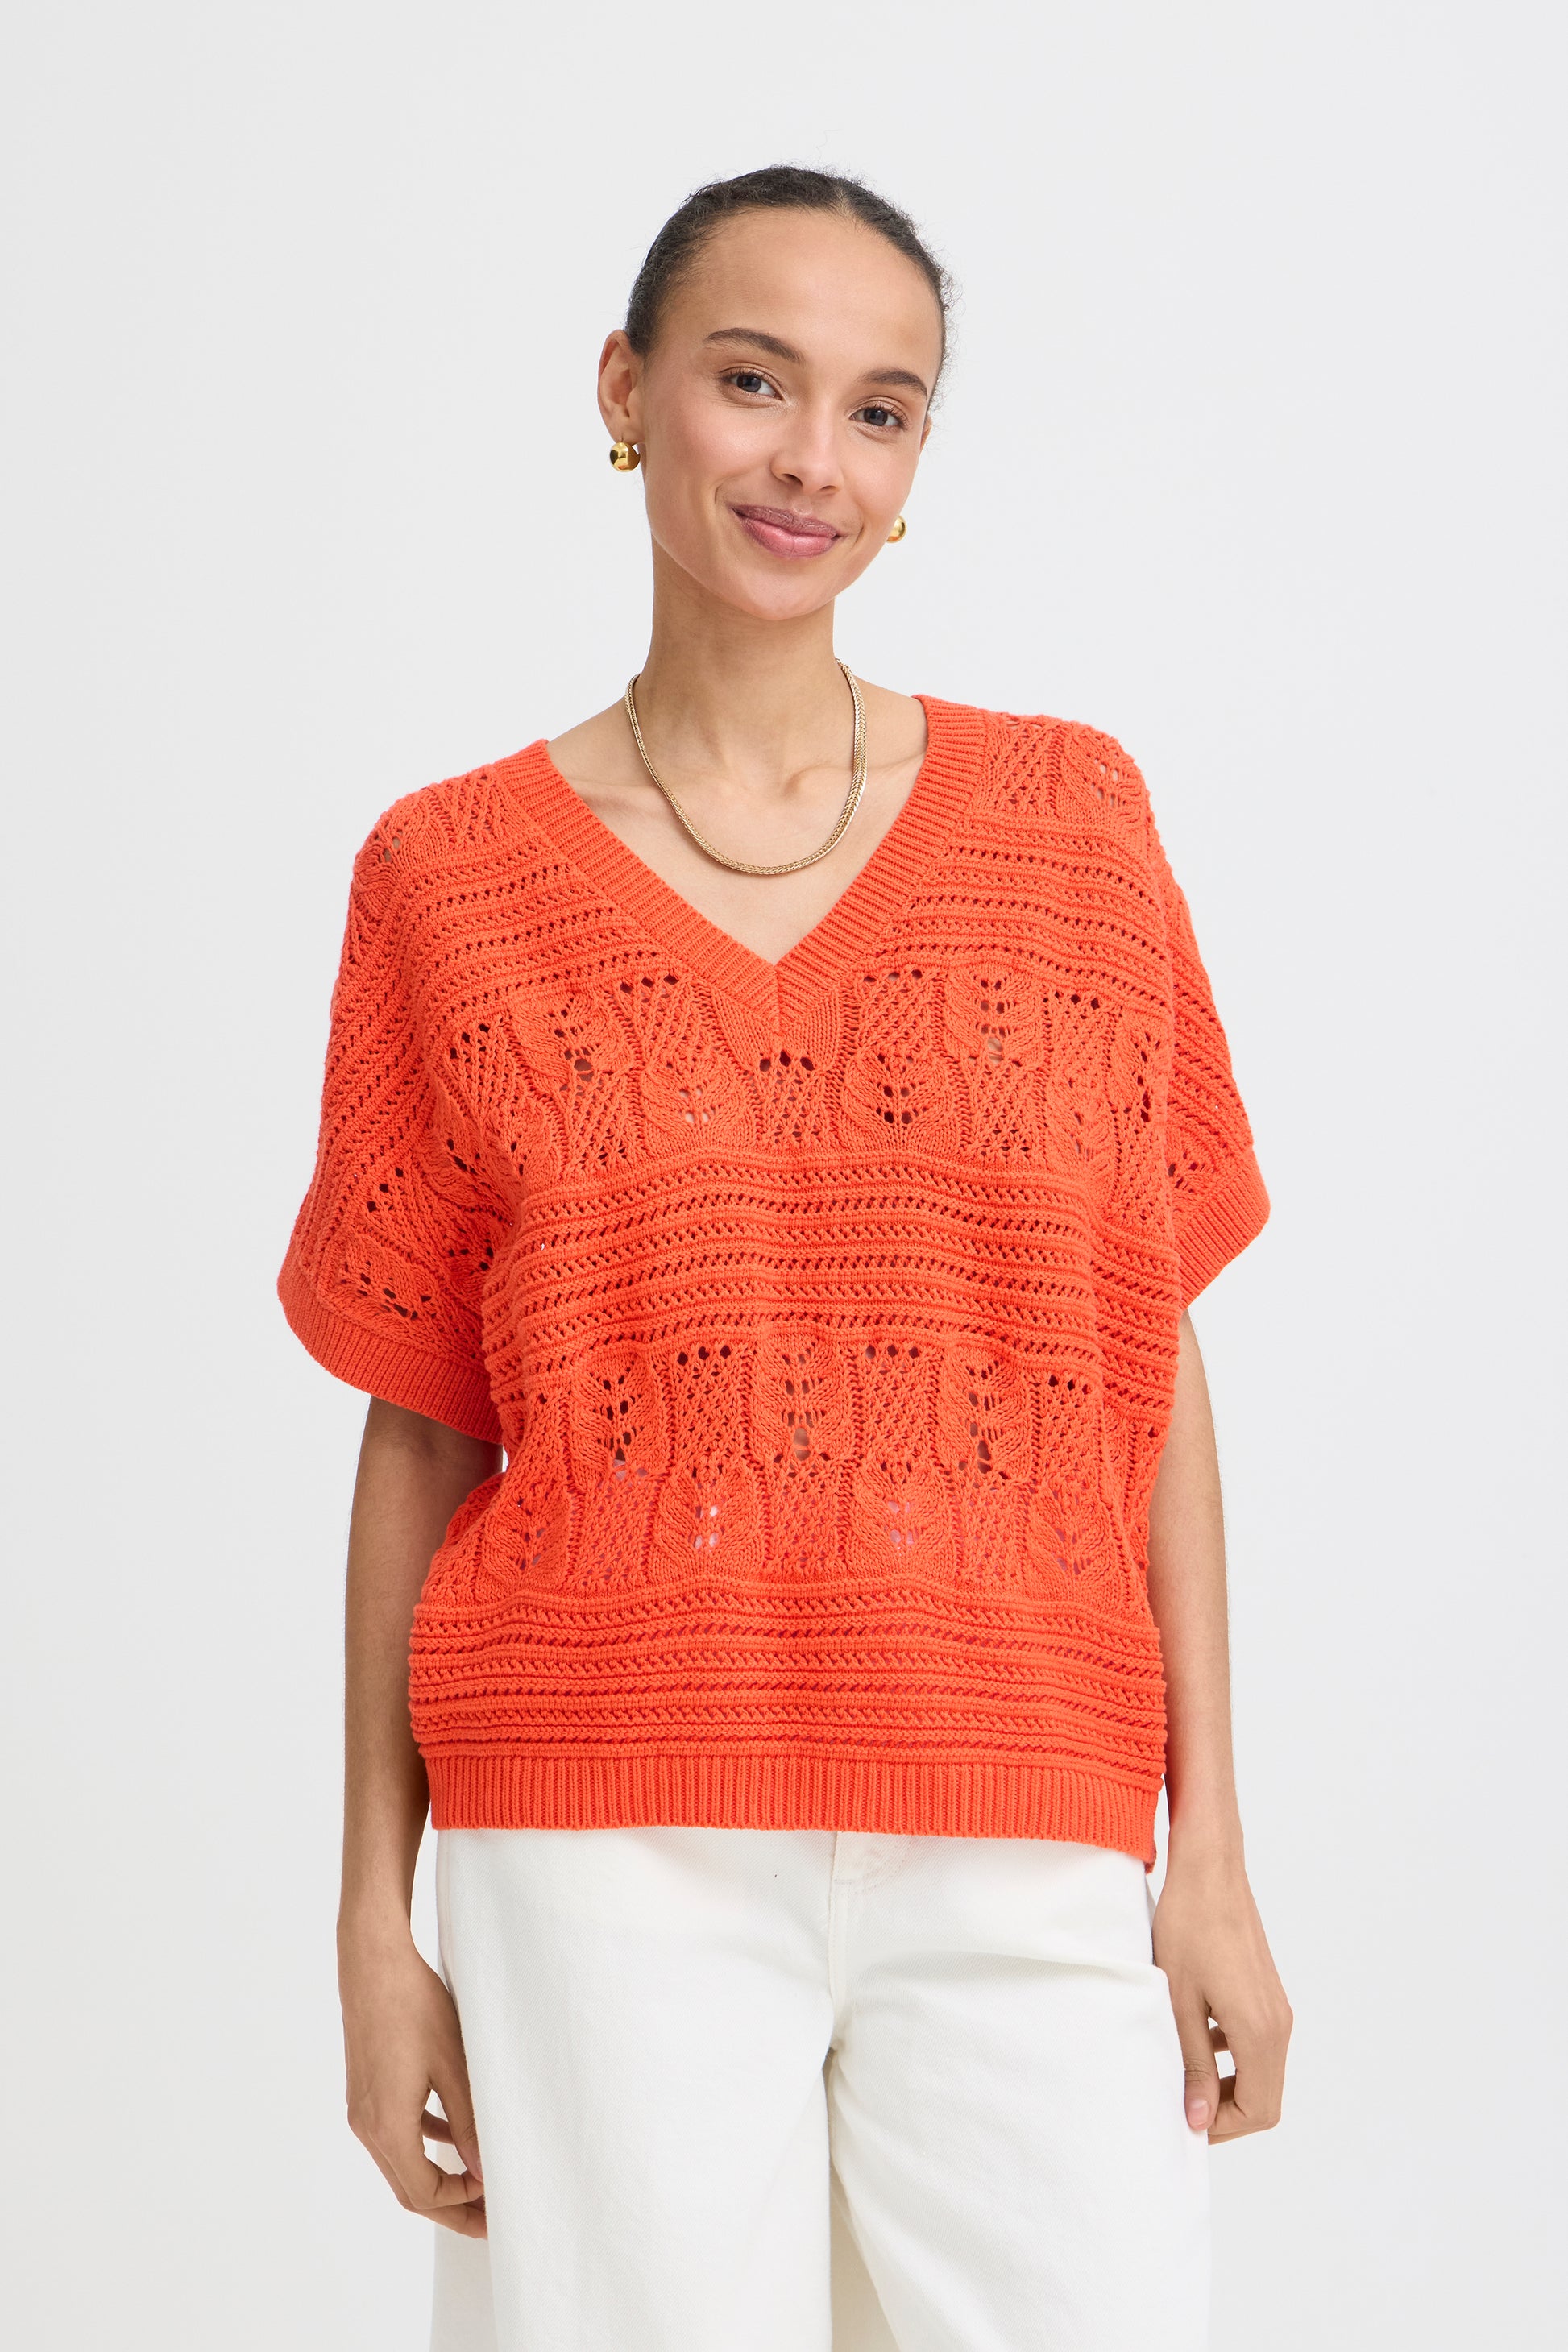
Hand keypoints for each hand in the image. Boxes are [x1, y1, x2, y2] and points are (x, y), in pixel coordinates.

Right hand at [338, 1924, 486, 2235]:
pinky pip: (397, 2133)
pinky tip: (453, 2134)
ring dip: (438, 2178)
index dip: (461, 2204)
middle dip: (452, 2206)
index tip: (497, 2197)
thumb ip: (468, 2121)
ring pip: (402, 2163)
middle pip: (409, 2188)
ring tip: (478, 2184)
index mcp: (386, 2125)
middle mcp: (367, 2125)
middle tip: (491, 2219)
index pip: (423, 2192)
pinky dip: (425, 2143)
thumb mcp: (453, 2064)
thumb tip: (483, 2171)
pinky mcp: (367, 2090)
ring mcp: (363, 2108)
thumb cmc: (415, 2005)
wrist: (373, 1962)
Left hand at [1152, 1842, 1291, 2143]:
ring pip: (1261, 2070)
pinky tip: (1196, 2038)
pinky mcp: (1267, 1992)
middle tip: (1182, 2104)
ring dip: (1228, 2084)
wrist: (1210, 1870)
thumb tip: (1200, 2120)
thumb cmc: (1188, 1928)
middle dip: (1226, 2111)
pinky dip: (1232, 2056)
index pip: (1259, 2111)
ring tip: (1183, 2075)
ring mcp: (1277, 2007)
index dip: (1223, 2127)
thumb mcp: (1178, 2002)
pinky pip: (1256, 2042)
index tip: (1185, 2120)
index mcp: (1259, 2032)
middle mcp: (1279, 2024)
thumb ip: (1193, 2065)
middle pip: (1265, 2097)